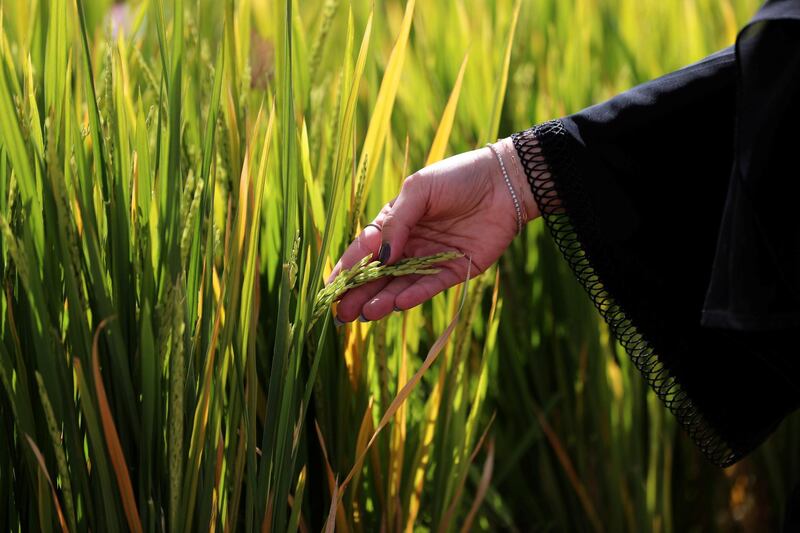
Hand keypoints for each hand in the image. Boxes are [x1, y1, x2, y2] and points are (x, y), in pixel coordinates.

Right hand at [328, 137, 537, 322]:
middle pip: (380, 275)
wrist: (505, 181)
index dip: (347, 269)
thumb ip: (397, 222)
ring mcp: (433, 259)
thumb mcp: (419, 190)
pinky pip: (432, 286)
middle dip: (360, 294)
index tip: (329, 289)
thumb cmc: (458, 177)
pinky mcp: (457, 270)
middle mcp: (411, 244)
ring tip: (366, 315)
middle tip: (342, 315)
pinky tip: (399, 303)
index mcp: (396, 223)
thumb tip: (379, 257)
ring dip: (384, 300)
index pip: (365, 250)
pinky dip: (416, 295)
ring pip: (402, 285)